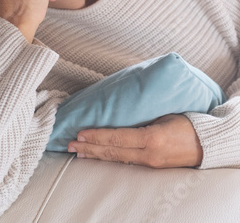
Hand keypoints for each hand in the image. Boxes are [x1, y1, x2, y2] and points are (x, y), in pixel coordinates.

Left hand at [67, 114, 202, 167]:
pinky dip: (110, 158)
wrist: (206, 143)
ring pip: (117, 159)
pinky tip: (99, 156)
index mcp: (151, 138)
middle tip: (70, 145)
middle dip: (89, 148)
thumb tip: (120, 111)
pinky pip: (126, 161)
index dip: (96, 137)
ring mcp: (149, 162)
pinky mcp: (152, 166)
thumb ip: (142, 117)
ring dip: (96, 155)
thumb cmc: (186, 122)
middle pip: (112, 152)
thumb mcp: (164, 114)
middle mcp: (148, 153)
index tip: (80, 134)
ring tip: (79, 153)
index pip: (117, 138)